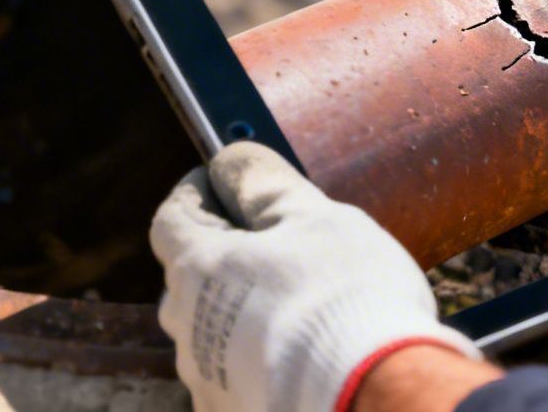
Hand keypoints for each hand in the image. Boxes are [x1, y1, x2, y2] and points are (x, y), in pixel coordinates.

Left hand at [150, 142, 480, 411]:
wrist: (375, 394)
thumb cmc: (346, 296)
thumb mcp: (312, 216)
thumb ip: (263, 184)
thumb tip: (230, 160)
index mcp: (197, 268)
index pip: (171, 217)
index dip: (198, 193)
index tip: (227, 181)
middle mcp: (187, 326)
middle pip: (191, 275)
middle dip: (225, 253)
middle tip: (278, 241)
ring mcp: (206, 377)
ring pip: (212, 329)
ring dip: (242, 309)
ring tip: (301, 303)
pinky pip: (233, 374)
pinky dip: (257, 357)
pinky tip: (301, 351)